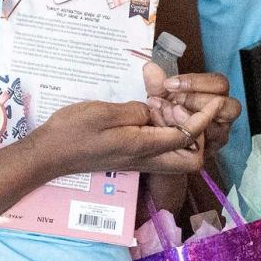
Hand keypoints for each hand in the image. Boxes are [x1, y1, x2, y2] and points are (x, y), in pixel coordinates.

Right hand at [30, 96, 224, 178]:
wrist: (50, 154)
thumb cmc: (73, 131)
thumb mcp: (104, 113)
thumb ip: (136, 111)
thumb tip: (154, 110)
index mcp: (142, 146)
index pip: (186, 136)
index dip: (203, 118)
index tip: (211, 100)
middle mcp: (146, 158)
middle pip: (191, 158)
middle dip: (198, 134)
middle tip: (184, 107)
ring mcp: (138, 160)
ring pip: (177, 154)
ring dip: (182, 131)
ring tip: (167, 106)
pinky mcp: (130, 157)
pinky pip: (160, 149)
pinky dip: (165, 131)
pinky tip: (150, 111)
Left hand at [143, 63, 241, 149]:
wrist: (161, 138)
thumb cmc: (167, 111)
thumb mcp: (160, 96)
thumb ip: (157, 84)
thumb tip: (149, 68)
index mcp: (217, 94)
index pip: (220, 83)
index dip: (195, 82)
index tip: (168, 84)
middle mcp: (224, 115)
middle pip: (229, 106)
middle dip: (196, 102)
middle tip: (170, 103)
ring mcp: (219, 135)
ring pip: (216, 128)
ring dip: (188, 121)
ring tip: (166, 116)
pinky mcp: (209, 150)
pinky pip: (202, 145)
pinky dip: (182, 136)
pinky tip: (165, 131)